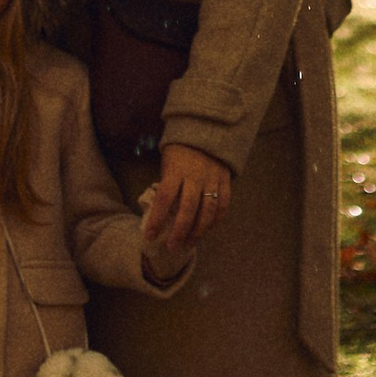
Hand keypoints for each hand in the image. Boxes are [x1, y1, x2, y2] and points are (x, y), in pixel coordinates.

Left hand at [141, 144, 231, 262]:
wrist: (208, 129)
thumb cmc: (181, 149)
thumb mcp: (168, 161)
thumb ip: (167, 184)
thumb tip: (162, 211)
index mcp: (176, 170)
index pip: (164, 198)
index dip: (157, 219)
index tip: (150, 235)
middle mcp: (195, 176)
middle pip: (187, 209)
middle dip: (179, 232)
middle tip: (172, 247)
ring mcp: (212, 179)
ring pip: (207, 211)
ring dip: (198, 231)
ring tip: (190, 243)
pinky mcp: (225, 180)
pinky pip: (223, 204)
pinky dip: (216, 219)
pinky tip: (208, 228)